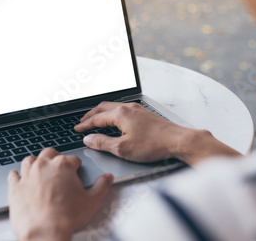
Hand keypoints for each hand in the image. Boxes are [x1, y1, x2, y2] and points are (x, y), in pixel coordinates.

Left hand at [7, 148, 113, 240]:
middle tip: (58, 167)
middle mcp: (44, 165)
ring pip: (30, 160)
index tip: (76, 171)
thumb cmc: (67, 217)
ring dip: (35, 162)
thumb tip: (107, 177)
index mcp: (63, 165)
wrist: (44, 232)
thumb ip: (102, 186)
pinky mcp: (15, 187)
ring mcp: (28, 175)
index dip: (76, 166)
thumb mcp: (92, 202)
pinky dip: (17, 175)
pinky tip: (19, 177)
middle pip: (49, 153)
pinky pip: (13, 175)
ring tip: (39, 169)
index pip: (72, 159)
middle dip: (55, 158)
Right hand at [74, 102, 240, 164]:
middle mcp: (128, 107)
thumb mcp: (123, 149)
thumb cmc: (153, 145)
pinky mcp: (145, 113)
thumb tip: (88, 139)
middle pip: (103, 107)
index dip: (85, 125)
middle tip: (82, 122)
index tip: (77, 130)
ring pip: (114, 107)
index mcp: (120, 114)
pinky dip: (113, 113)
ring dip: (102, 112)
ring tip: (95, 119)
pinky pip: (123, 109)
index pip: (96, 118)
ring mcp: (138, 109)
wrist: (178, 141)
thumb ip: (102, 143)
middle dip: (91, 115)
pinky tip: (115, 120)